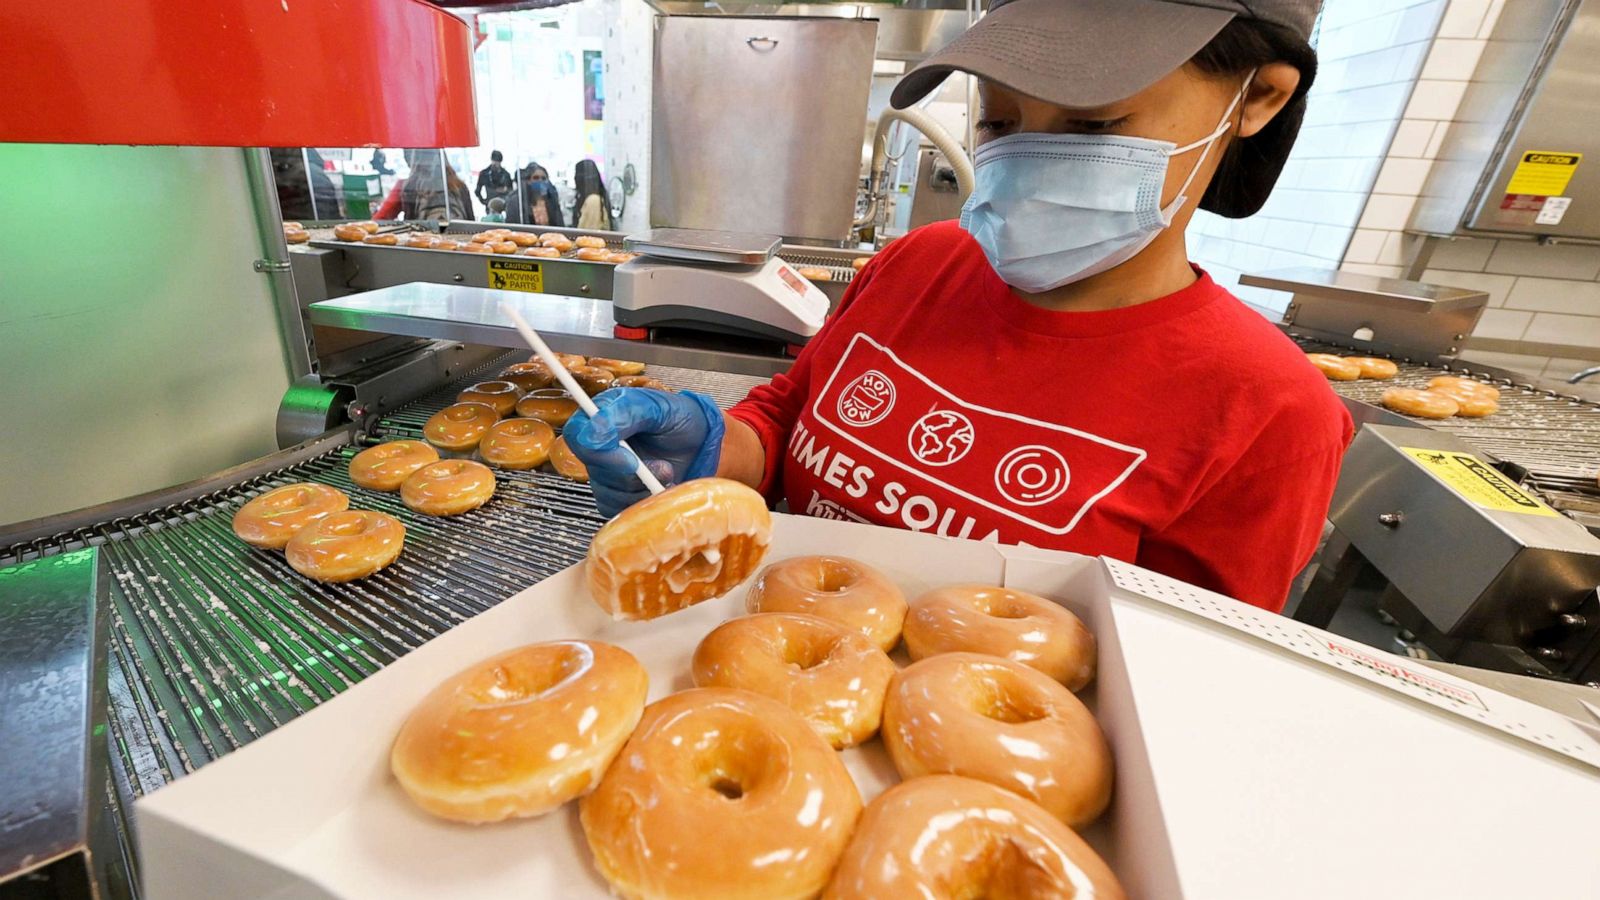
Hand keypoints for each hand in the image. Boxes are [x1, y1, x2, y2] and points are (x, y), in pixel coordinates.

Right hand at [563, 388, 724, 516]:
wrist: (703, 445)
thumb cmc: (681, 421)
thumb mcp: (658, 407)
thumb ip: (624, 413)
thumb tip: (591, 433)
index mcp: (602, 416)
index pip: (576, 436)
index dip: (597, 451)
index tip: (629, 458)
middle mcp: (600, 446)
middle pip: (594, 469)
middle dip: (631, 473)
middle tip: (661, 466)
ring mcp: (607, 474)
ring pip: (608, 493)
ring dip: (643, 488)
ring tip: (666, 473)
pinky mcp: (618, 497)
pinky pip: (619, 510)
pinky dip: (645, 503)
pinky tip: (661, 488)